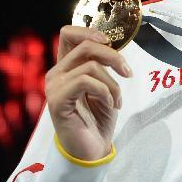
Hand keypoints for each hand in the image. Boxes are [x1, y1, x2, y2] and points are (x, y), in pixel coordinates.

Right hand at [45, 25, 133, 160]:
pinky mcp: (56, 100)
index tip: (109, 42)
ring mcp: (54, 86)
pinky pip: (85, 81)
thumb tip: (110, 44)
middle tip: (128, 73)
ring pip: (90, 65)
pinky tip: (110, 104)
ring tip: (117, 100)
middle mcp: (56, 73)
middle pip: (85, 46)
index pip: (68, 34)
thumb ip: (102, 64)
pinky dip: (105, 91)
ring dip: (112, 83)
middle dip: (113, 56)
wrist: (93, 150)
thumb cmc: (98, 118)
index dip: (89, 31)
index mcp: (66, 67)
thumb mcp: (105, 85)